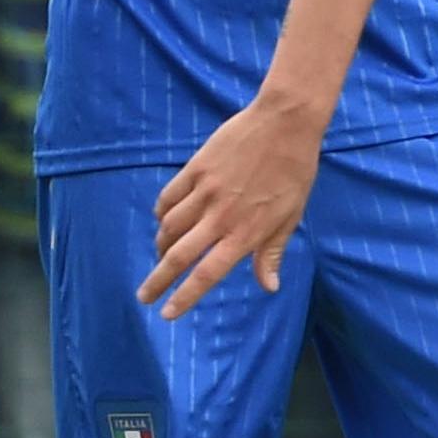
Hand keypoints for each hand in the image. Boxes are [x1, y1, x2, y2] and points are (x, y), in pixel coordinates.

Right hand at [140, 93, 325, 318]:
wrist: (285, 124)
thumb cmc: (294, 172)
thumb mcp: (290, 217)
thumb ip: (271, 253)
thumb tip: (269, 286)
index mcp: (245, 233)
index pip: (207, 274)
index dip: (184, 297)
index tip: (167, 314)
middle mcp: (220, 217)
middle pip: (178, 256)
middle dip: (157, 280)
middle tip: (143, 296)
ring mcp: (204, 192)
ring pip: (169, 227)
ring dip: (161, 246)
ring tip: (160, 255)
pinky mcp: (195, 169)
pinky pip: (169, 198)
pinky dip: (161, 213)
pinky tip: (162, 220)